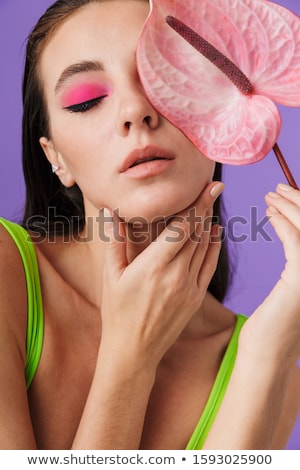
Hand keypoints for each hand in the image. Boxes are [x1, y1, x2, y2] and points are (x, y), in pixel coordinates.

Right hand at [99, 182, 223, 368]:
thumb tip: (112, 213)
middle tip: (212, 188)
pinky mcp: (196, 298)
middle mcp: (176, 274)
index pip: (181, 227)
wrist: (134, 350)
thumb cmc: (117, 312)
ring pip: (204, 247)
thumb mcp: (111, 276)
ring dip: (209, 224)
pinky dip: (214, 246)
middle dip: (204, 208)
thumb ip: (114, 242)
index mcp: (154, 266)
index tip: (208, 187)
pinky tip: (215, 232)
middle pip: (196, 233)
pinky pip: (209, 265)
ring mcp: (189, 287)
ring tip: (211, 204)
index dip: (196, 205)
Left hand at [239, 183, 299, 364]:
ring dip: (288, 207)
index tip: (286, 196)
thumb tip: (294, 235)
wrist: (267, 356)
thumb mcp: (293, 290)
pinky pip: (295, 240)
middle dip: (299, 201)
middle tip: (277, 189)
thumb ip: (299, 263)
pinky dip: (282, 222)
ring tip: (270, 197)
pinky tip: (268, 214)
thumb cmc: (273, 326)